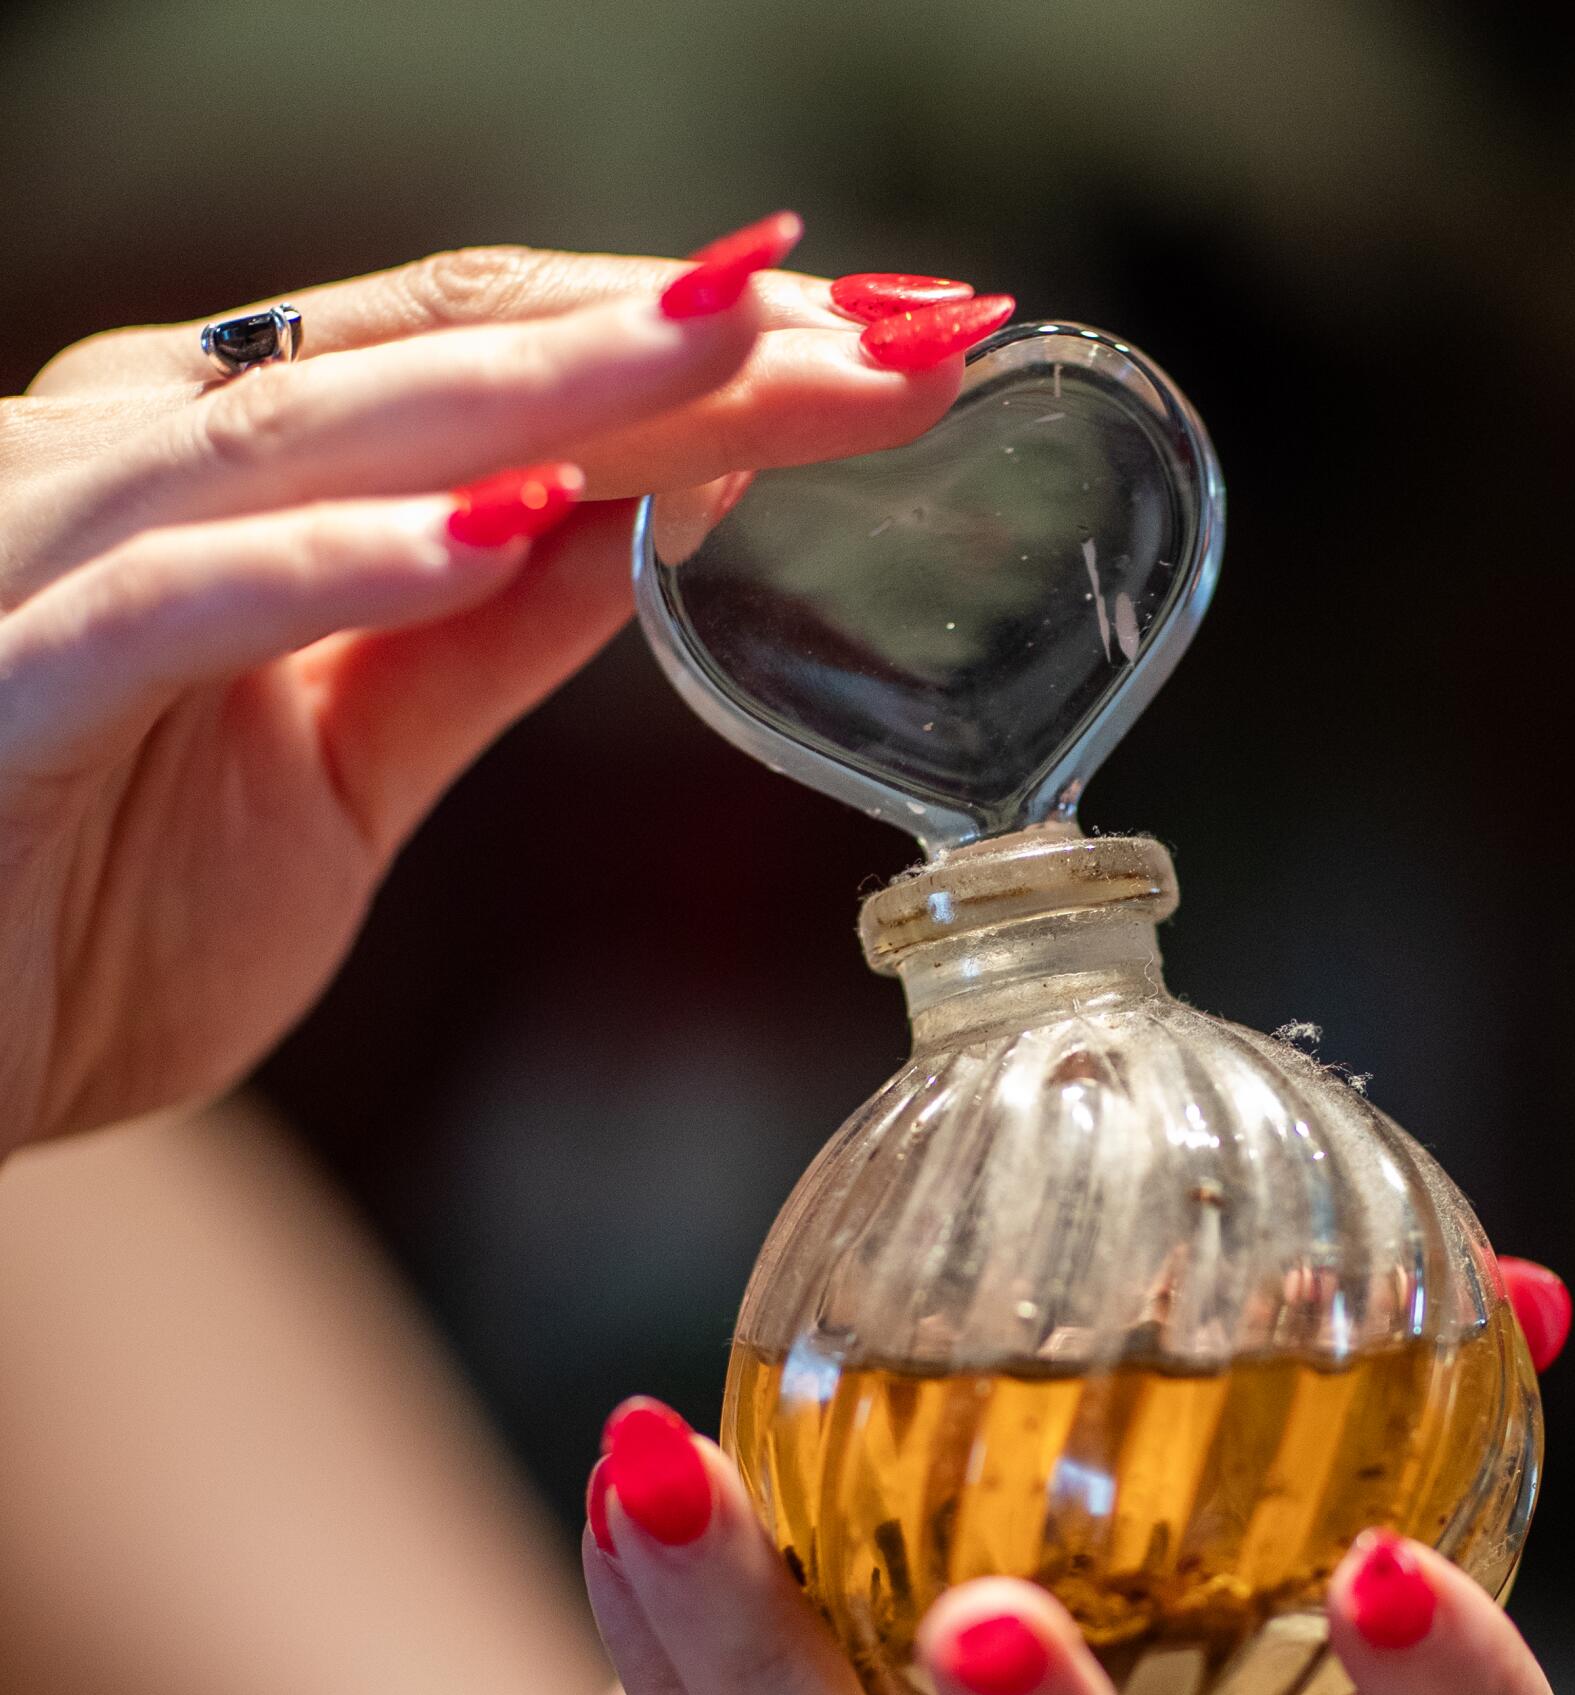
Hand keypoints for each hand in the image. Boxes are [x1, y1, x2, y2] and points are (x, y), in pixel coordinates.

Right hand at [0, 228, 974, 1154]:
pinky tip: (492, 531)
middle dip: (692, 339)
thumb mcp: (337, 780)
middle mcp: (143, 462)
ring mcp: (56, 549)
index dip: (713, 349)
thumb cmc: (76, 914)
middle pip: (450, 355)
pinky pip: (175, 600)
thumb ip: (468, 649)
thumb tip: (639, 518)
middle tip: (909, 329)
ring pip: (323, 430)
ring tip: (744, 363)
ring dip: (550, 391)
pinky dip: (333, 561)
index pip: (504, 364)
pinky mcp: (1, 678)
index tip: (913, 347)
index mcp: (234, 473)